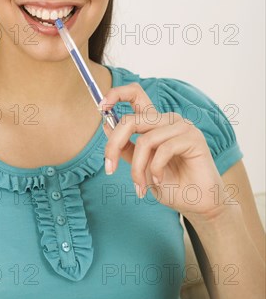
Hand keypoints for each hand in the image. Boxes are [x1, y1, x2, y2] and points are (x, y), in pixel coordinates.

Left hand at [99, 82, 230, 220]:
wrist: (197, 203)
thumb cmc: (171, 184)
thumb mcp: (141, 165)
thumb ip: (127, 147)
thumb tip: (106, 125)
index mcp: (154, 122)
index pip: (135, 94)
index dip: (116, 94)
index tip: (101, 107)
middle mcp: (167, 120)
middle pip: (131, 120)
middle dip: (114, 145)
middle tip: (109, 168)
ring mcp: (181, 126)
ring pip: (145, 140)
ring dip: (137, 168)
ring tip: (140, 186)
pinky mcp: (193, 138)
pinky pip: (163, 150)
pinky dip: (155, 170)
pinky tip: (158, 182)